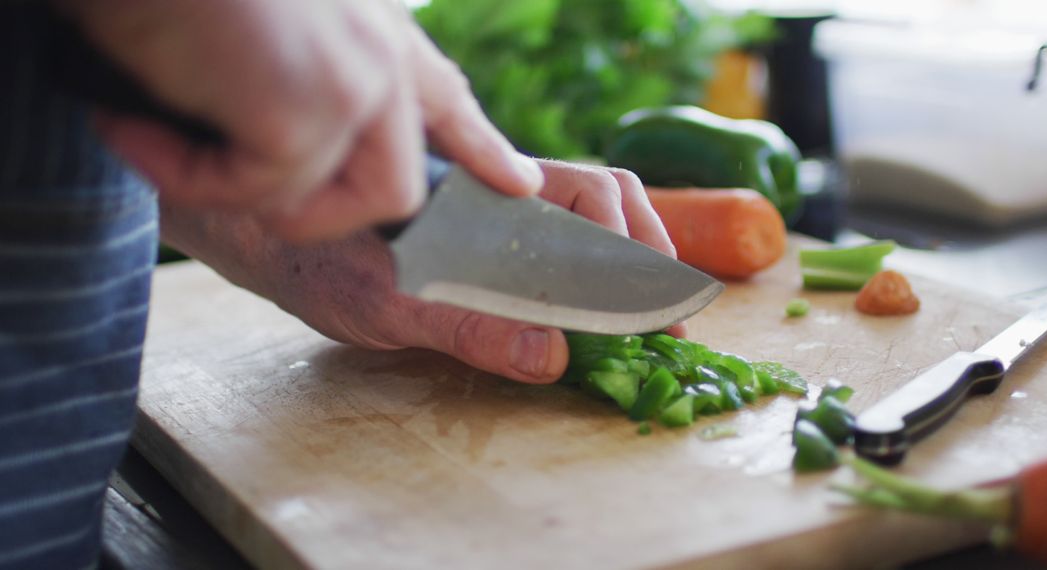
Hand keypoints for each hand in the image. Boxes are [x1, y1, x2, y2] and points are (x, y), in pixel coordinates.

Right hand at [59, 0, 542, 240]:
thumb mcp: (259, 30)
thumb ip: (300, 74)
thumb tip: (277, 127)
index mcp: (372, 29)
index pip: (443, 97)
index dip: (481, 146)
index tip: (520, 184)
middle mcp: (379, 53)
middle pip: (391, 187)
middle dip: (315, 214)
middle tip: (233, 184)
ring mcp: (357, 82)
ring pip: (315, 202)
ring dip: (226, 186)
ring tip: (160, 129)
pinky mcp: (318, 108)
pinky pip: (263, 196)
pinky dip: (188, 178)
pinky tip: (139, 128)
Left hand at [163, 161, 681, 383]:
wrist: (273, 240)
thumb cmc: (321, 262)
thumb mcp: (388, 301)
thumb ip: (465, 324)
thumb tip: (552, 355)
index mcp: (485, 192)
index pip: (587, 197)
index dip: (630, 250)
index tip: (650, 309)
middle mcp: (499, 192)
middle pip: (603, 195)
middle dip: (646, 250)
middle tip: (668, 318)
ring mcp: (496, 213)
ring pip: (587, 214)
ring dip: (626, 258)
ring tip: (647, 315)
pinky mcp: (488, 242)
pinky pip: (557, 242)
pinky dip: (593, 273)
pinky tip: (596, 314)